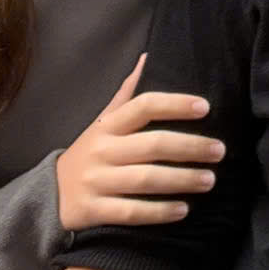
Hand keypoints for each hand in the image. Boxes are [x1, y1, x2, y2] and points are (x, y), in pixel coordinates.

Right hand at [56, 58, 223, 231]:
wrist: (48, 195)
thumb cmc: (89, 154)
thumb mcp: (102, 123)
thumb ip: (127, 95)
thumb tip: (148, 57)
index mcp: (107, 126)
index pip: (143, 106)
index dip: (175, 104)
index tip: (205, 107)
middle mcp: (102, 150)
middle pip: (152, 144)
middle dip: (190, 147)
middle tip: (220, 151)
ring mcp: (96, 181)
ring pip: (146, 179)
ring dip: (182, 179)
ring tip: (210, 180)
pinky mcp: (94, 210)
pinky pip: (131, 211)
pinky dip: (159, 212)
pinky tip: (183, 210)